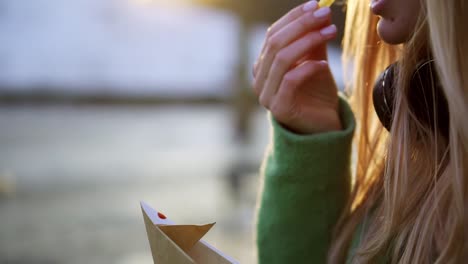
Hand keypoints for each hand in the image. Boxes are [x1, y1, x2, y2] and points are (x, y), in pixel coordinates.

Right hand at [252, 1, 341, 133]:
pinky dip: (308, 68)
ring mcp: (266, 95)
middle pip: (276, 43)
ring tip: (331, 33)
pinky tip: (325, 64)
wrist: (322, 127)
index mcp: (263, 65)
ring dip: (308, 41)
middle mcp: (259, 79)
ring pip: (282, 59)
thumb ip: (313, 41)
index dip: (293, 18)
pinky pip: (290, 80)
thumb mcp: (315, 61)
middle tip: (325, 15)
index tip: (317, 5)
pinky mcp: (279, 108)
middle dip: (302, 25)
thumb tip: (319, 12)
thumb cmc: (317, 94)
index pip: (272, 34)